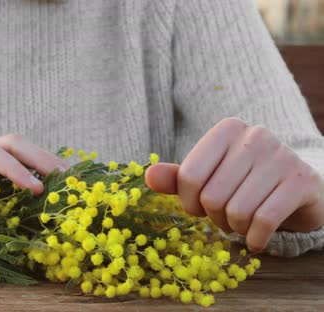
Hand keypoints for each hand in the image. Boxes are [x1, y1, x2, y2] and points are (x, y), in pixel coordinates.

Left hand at [145, 117, 323, 251]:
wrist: (299, 189)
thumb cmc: (244, 182)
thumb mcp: (208, 177)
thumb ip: (177, 178)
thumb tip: (148, 176)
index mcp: (227, 130)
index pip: (189, 176)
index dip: (188, 202)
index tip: (199, 208)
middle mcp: (255, 136)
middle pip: (212, 196)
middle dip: (214, 218)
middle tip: (225, 217)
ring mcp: (281, 156)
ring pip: (237, 211)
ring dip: (236, 228)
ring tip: (243, 222)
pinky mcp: (301, 181)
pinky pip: (264, 220)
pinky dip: (255, 239)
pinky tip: (257, 240)